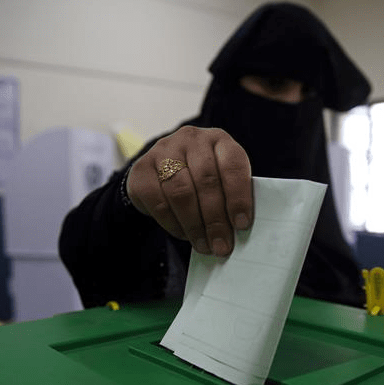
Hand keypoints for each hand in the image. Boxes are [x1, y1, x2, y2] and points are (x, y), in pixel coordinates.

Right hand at [126, 126, 252, 256]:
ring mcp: (163, 150)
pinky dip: (172, 223)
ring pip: (181, 192)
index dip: (239, 197)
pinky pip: (158, 201)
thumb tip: (238, 230)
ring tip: (203, 245)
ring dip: (194, 225)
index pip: (232, 165)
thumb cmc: (203, 180)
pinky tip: (183, 234)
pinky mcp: (141, 169)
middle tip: (221, 246)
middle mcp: (191, 139)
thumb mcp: (222, 180)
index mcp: (219, 140)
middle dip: (215, 219)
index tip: (242, 224)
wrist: (163, 170)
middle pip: (206, 181)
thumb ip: (231, 198)